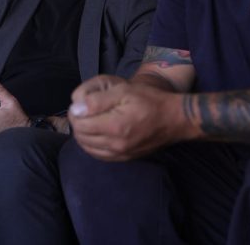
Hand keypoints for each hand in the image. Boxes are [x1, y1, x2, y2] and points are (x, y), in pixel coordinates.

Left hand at [69, 74, 190, 160]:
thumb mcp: (123, 91)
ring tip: (87, 122)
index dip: (75, 114)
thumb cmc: (149, 99)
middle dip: (77, 125)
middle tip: (81, 112)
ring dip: (83, 136)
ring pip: (89, 149)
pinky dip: (92, 146)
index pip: (80, 125)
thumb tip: (75, 109)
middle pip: (82, 138)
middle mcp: (116, 145)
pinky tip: (95, 135)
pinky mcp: (126, 158)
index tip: (79, 105)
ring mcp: (121, 154)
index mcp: (114, 127)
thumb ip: (97, 100)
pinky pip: (100, 156)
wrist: (174, 118)